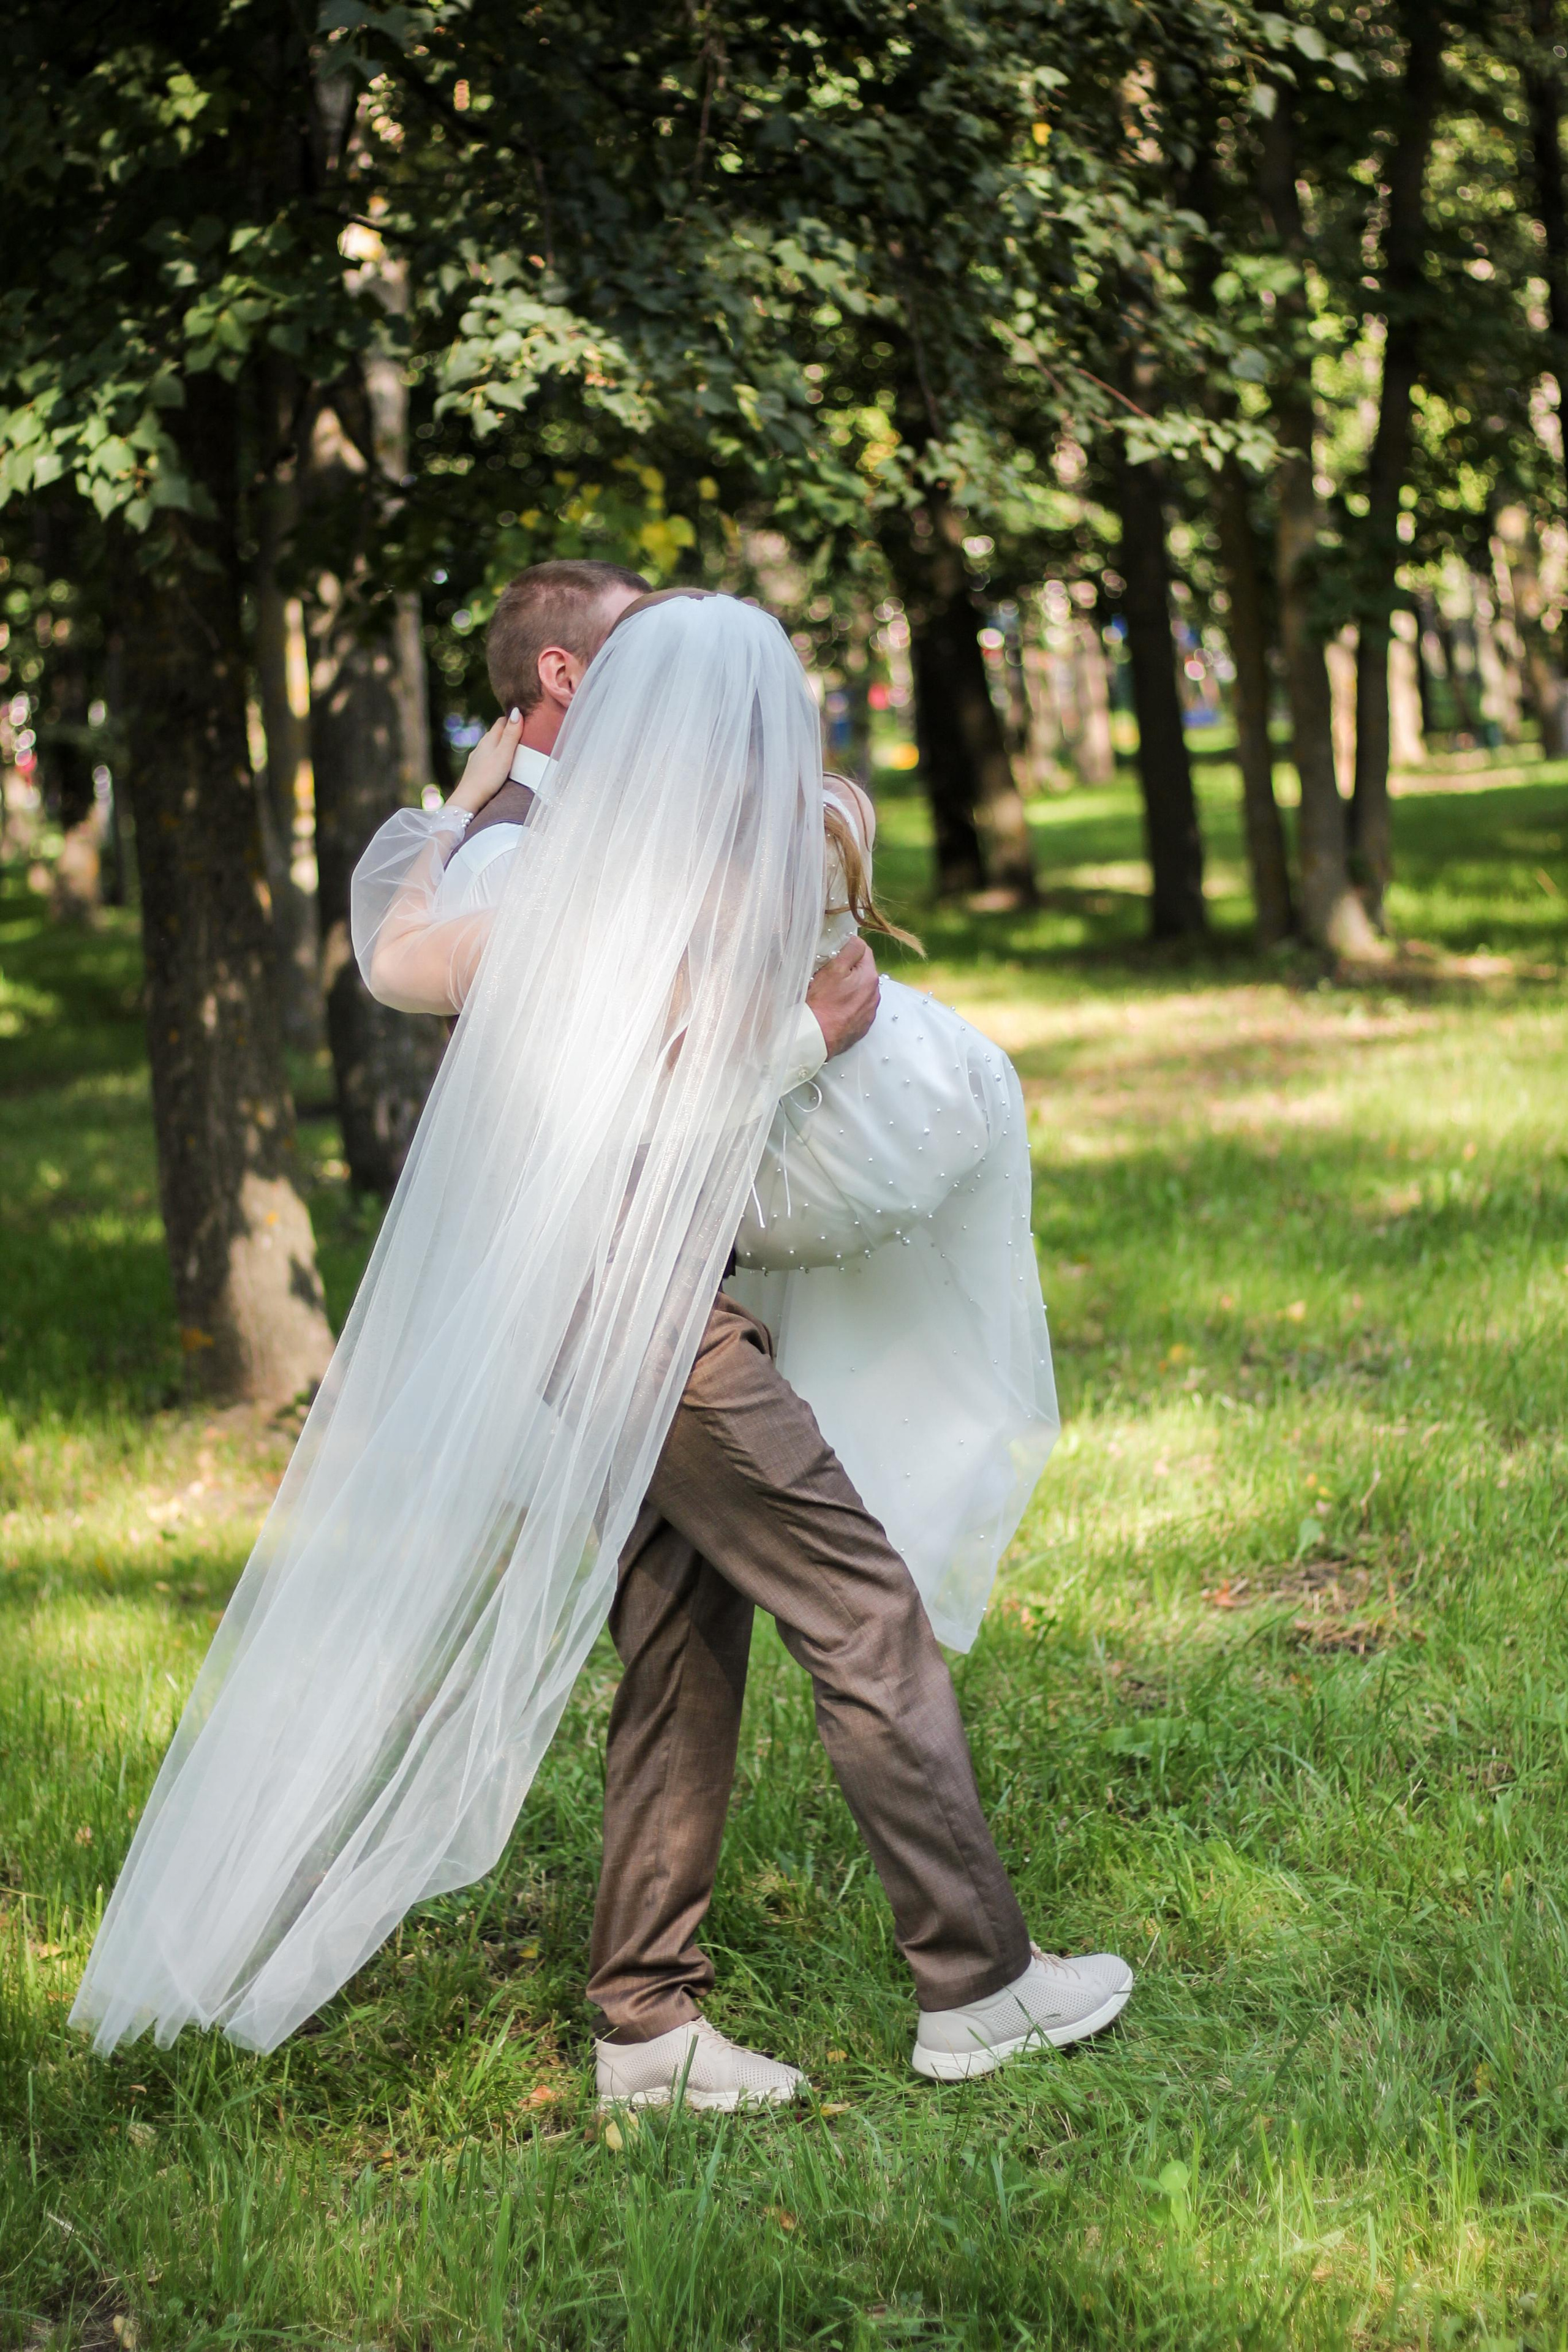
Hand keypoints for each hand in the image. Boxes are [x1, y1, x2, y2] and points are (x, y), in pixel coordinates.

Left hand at [447, 709, 525, 815]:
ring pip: (491, 745)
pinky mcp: (475, 769)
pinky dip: (496, 755)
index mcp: (489, 739)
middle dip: (509, 730)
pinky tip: (500, 763)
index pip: (502, 721)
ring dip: (502, 744)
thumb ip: (511, 734)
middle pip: (496, 732)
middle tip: (524, 734)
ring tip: (515, 749)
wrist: (469, 798)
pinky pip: (488, 757)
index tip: (526, 720)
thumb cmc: (488, 777)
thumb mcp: (504, 754)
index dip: (513, 718)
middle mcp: (481, 745)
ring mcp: (477, 757)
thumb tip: (516, 710)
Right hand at [805, 936, 879, 1059]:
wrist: (817, 1038)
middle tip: (829, 976)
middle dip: (849, 970)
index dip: (848, 950)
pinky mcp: (863, 1025)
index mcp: (870, 976)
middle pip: (863, 971)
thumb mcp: (834, 969)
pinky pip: (858, 1007)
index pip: (864, 951)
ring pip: (861, 990)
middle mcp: (875, 994)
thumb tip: (857, 940)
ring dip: (850, 988)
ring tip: (832, 994)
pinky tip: (836, 1008)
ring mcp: (870, 1011)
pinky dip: (849, 1005)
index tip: (833, 957)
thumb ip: (850, 950)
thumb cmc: (822, 1002)